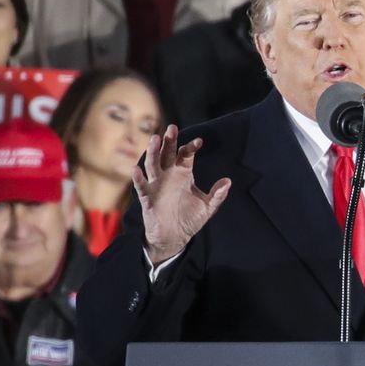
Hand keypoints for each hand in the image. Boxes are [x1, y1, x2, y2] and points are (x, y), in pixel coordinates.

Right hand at [132, 124, 231, 264]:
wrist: (175, 237)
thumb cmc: (190, 219)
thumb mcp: (208, 207)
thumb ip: (217, 195)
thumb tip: (228, 182)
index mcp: (183, 174)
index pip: (186, 155)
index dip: (191, 148)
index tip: (199, 142)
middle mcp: (168, 175)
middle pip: (167, 154)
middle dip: (169, 141)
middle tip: (172, 128)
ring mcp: (156, 184)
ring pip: (153, 164)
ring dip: (153, 152)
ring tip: (155, 139)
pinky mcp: (147, 197)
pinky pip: (141, 185)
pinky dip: (138, 177)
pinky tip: (136, 169)